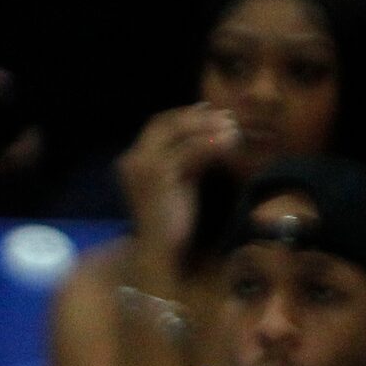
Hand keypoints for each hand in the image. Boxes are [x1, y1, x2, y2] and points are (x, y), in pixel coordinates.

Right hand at [116, 103, 242, 269]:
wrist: (159, 252)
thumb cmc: (171, 224)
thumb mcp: (178, 184)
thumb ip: (187, 161)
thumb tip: (211, 136)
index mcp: (133, 161)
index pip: (158, 126)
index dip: (185, 116)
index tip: (212, 113)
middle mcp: (132, 160)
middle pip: (165, 123)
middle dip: (197, 117)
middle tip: (227, 118)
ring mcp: (143, 166)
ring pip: (178, 132)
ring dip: (208, 127)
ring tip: (233, 128)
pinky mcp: (158, 174)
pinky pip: (189, 149)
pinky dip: (212, 143)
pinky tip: (230, 143)